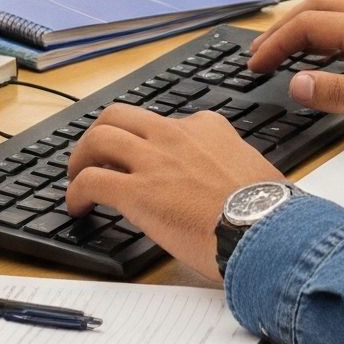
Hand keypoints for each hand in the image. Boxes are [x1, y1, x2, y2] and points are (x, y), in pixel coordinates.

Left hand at [66, 107, 280, 280]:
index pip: (162, 123)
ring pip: (98, 138)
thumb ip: (228, 166)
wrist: (266, 228)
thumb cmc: (267, 210)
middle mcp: (175, 135)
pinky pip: (92, 180)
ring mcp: (154, 160)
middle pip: (119, 116)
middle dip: (99, 134)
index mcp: (206, 127)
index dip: (145, 141)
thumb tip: (222, 187)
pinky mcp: (138, 191)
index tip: (141, 159)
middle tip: (93, 157)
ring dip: (80, 158)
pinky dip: (76, 192)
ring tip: (77, 178)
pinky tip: (78, 207)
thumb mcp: (251, 169)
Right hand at [248, 0, 343, 137]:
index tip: (255, 65)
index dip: (275, 45)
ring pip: (336, 9)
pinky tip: (330, 52)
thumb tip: (296, 85)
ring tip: (287, 51)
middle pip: (317, 7)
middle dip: (283, 29)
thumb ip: (338, 93)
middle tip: (262, 55)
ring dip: (306, 25)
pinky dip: (329, 29)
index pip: (307, 26)